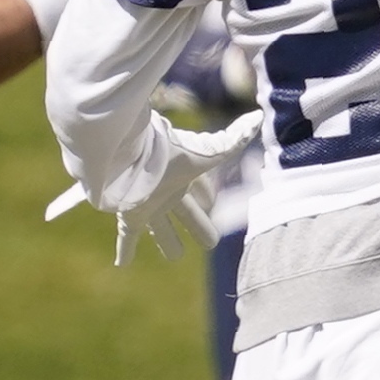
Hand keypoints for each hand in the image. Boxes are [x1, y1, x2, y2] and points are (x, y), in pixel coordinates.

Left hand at [45, 109, 259, 263]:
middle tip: (210, 242)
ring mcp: (148, 205)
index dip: (209, 196)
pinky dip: (125, 251)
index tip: (212, 204)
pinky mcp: (129, 216)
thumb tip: (258, 116)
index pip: (203, 191)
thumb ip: (234, 139)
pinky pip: (128, 238)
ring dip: (167, 241)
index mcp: (187, 177)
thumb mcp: (210, 151)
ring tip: (174, 255)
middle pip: (187, 214)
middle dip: (198, 226)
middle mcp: (168, 192)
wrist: (131, 154)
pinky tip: (121, 264)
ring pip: (160, 229)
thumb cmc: (171, 151)